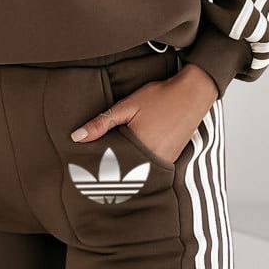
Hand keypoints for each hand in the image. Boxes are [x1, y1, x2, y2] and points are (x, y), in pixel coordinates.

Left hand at [70, 62, 218, 164]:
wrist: (192, 94)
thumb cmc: (159, 97)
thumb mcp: (126, 106)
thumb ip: (101, 123)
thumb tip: (76, 137)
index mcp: (139, 149)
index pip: (111, 168)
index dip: (96, 169)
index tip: (82, 172)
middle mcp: (153, 162)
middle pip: (123, 174)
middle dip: (108, 173)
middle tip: (90, 173)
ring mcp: (164, 162)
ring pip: (137, 173)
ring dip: (124, 171)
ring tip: (106, 169)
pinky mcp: (170, 159)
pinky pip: (149, 168)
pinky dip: (138, 166)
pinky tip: (128, 160)